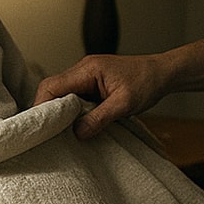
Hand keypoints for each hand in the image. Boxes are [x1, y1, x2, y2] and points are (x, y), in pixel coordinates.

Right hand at [35, 54, 169, 138]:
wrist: (163, 73)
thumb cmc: (147, 82)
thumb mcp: (124, 104)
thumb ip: (100, 118)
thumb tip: (77, 133)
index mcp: (88, 69)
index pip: (52, 85)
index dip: (41, 105)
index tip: (40, 126)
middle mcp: (83, 70)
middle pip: (52, 89)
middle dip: (47, 110)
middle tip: (47, 133)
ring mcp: (87, 77)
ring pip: (62, 94)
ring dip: (60, 112)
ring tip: (59, 132)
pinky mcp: (93, 85)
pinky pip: (74, 97)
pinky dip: (72, 111)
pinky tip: (76, 125)